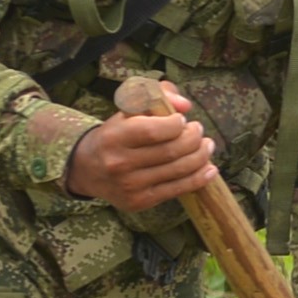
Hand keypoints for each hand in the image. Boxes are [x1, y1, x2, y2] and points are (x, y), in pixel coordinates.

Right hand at [64, 84, 219, 212]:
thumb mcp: (127, 108)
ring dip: (201, 156)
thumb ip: (157, 96)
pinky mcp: (140, 201)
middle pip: (171, 151)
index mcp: (114, 137)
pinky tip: (210, 168)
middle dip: (194, 139)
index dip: (176, 124)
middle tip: (199, 131)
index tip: (182, 120)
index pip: (153, 131)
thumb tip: (185, 105)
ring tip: (207, 145)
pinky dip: (199, 178)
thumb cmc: (115, 134)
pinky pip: (177, 190)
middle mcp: (120, 163)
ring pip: (179, 170)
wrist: (87, 169)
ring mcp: (130, 186)